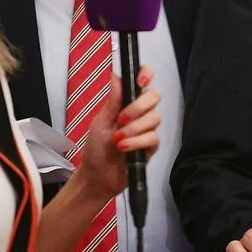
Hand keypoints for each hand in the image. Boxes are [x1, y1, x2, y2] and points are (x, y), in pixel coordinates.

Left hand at [78, 67, 160, 198]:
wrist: (97, 176)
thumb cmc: (96, 148)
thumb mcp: (100, 121)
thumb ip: (112, 100)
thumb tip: (116, 76)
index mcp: (127, 103)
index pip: (143, 80)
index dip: (146, 75)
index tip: (141, 80)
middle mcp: (140, 113)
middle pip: (154, 96)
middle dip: (138, 107)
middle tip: (121, 118)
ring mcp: (147, 128)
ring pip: (154, 117)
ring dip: (133, 129)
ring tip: (117, 139)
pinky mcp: (151, 145)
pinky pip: (152, 137)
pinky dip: (136, 142)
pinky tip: (124, 147)